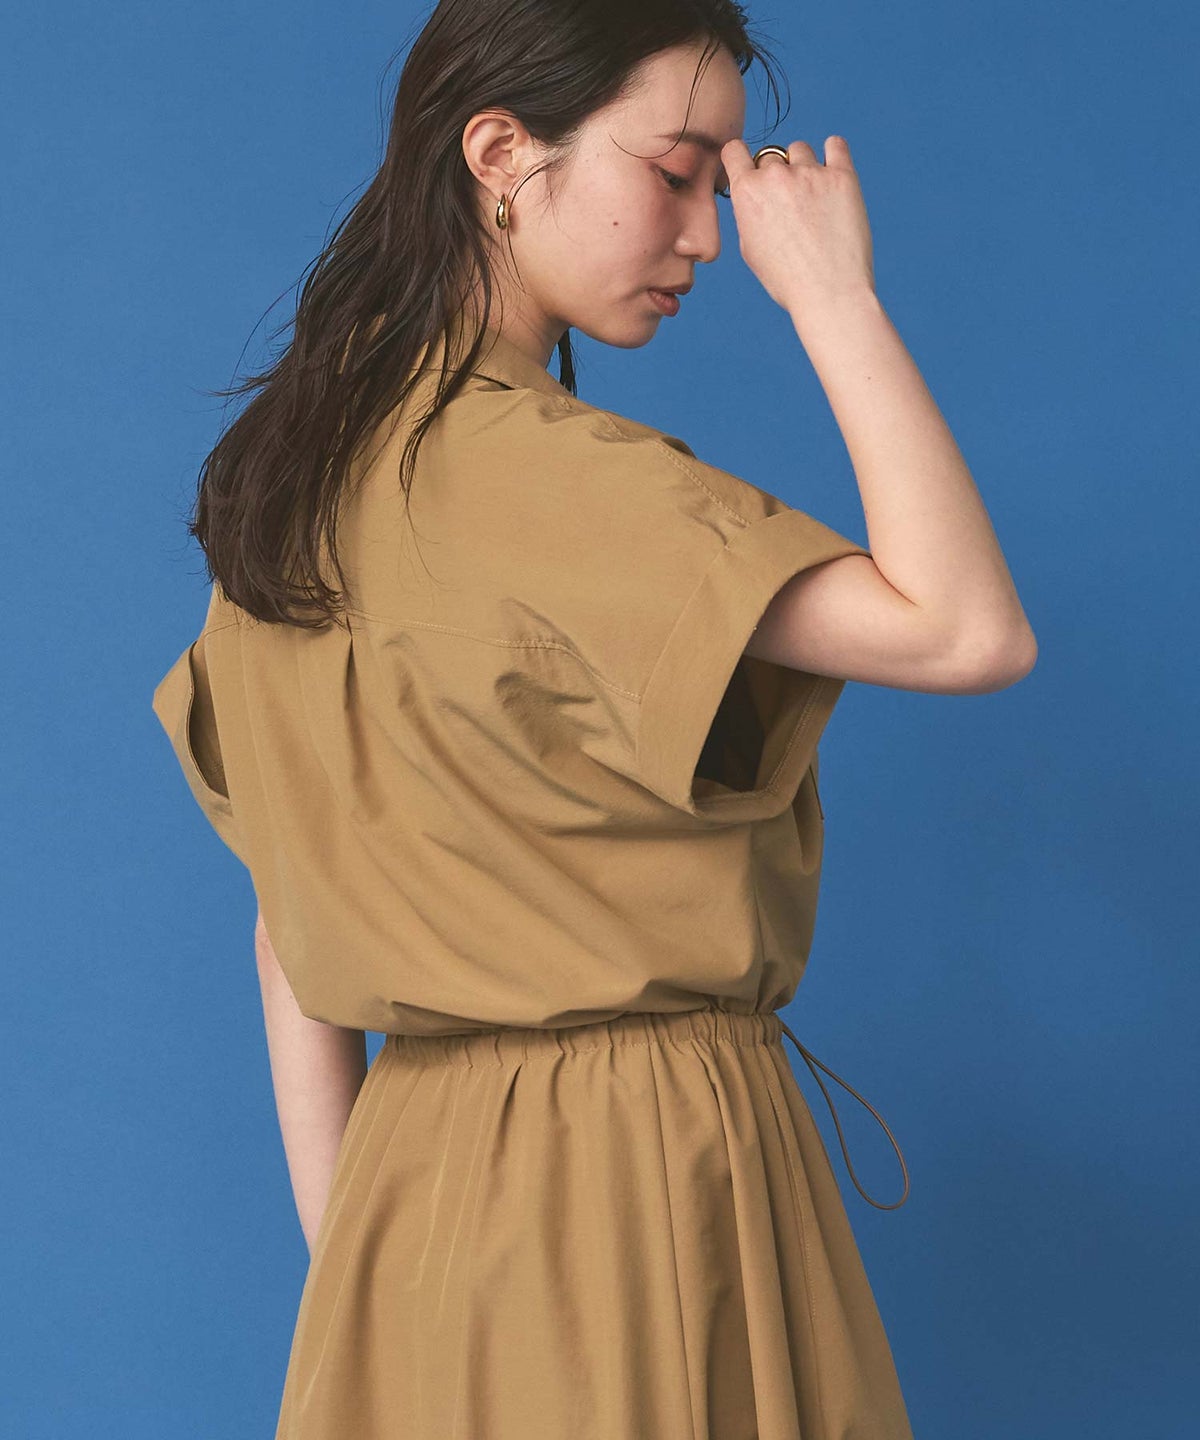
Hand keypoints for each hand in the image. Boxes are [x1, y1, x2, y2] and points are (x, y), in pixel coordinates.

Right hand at [720, 135, 875, 315]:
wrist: (829, 293)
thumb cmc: (787, 280)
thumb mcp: (750, 250)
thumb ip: (748, 213)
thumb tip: (754, 194)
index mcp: (747, 193)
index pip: (734, 150)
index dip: (739, 159)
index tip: (750, 172)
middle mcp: (776, 176)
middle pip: (770, 157)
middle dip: (776, 176)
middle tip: (789, 206)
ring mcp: (810, 173)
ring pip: (800, 151)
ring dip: (803, 167)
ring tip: (813, 199)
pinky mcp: (842, 176)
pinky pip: (835, 145)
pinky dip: (833, 153)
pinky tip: (833, 173)